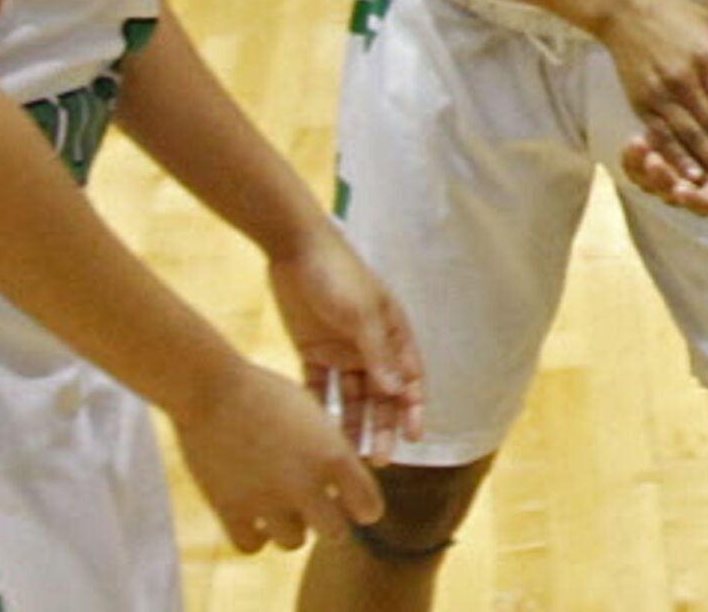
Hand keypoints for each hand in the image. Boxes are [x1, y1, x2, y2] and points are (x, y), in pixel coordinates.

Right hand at [170, 358, 386, 552]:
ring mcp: (267, 501)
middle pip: (335, 533)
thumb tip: (345, 487)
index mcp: (333, 455)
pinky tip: (253, 515)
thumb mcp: (313, 415)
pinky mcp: (230, 511)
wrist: (211, 388)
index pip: (369, 508)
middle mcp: (305, 483)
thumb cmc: (266, 393)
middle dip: (329, 522)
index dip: (363, 507)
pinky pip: (252, 546)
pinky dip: (255, 536)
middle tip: (316, 507)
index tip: (351, 502)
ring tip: (280, 504)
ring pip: (294, 542)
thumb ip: (332, 451)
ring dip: (291, 527)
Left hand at [266, 224, 424, 460]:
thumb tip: (397, 392)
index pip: (409, 378)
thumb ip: (378, 353)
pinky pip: (318, 386)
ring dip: (352, 424)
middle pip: (380, 395)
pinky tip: (317, 433)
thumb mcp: (362, 312)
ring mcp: (340, 349)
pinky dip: (319, 407)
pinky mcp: (312, 349)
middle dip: (383, 427)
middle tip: (379, 460)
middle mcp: (369, 346)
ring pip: (350, 397)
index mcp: (392, 333)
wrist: (293, 246)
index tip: (413, 438)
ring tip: (348, 455)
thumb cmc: (338, 273)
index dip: (413, 408)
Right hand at [594, 0, 707, 194]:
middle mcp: (683, 77)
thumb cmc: (675, 15)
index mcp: (706, 57)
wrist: (625, 10)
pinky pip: (660, 135)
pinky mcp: (640, 101)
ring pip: (685, 135)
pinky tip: (684, 174)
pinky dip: (674, 157)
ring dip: (702, 163)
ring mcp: (660, 91)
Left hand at [618, 91, 707, 215]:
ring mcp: (672, 169)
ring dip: (643, 171)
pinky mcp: (652, 156)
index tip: (681, 188)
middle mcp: (696, 179)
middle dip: (662, 182)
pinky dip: (631, 159)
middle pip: (675, 199)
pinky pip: (635, 169)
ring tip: (640, 145)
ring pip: (651, 186)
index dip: (695, 199)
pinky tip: (633, 141)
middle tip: (653, 163)